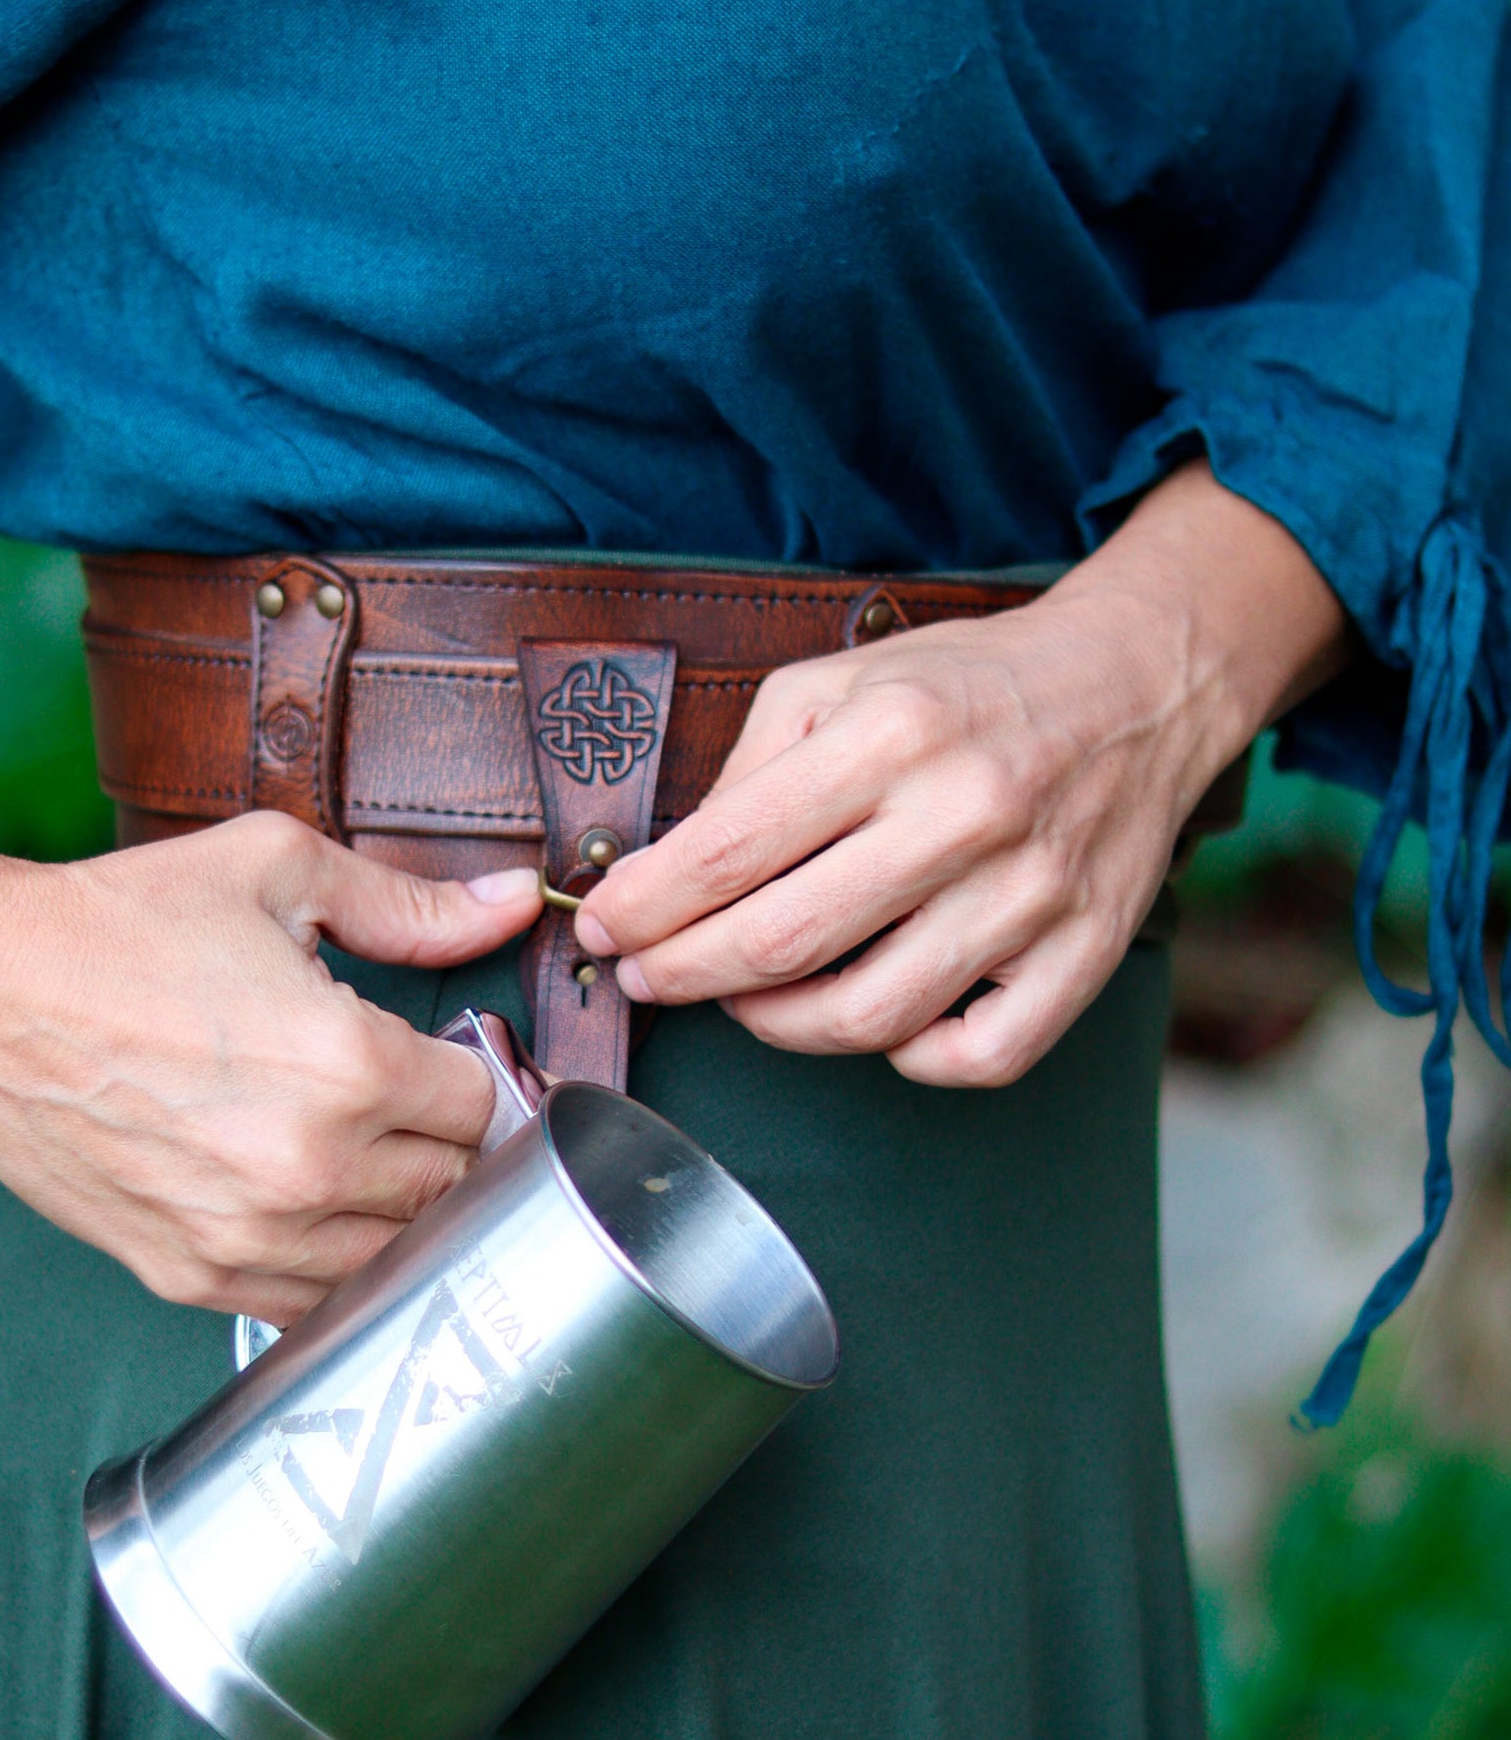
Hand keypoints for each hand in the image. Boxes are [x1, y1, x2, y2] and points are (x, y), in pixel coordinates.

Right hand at [0, 817, 539, 1321]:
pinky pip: (312, 1300)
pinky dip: (326, 1259)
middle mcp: (309, 1169)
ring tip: (353, 1147)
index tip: (447, 1056)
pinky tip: (302, 1201)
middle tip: (403, 1098)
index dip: (475, 1073)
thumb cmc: (117, 924)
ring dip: (392, 1207)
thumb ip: (410, 903)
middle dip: (440, 1140)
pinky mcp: (190, 1274)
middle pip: (452, 1187)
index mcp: (349, 1068)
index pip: (483, 1105)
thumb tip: (517, 900)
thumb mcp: (276, 871)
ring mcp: (248, 1236)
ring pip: (392, 1255)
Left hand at [574, 467, 1348, 1087]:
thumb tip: (665, 871)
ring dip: (778, 1025)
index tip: (600, 928)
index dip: (646, 906)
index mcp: (893, 734)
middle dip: (684, 974)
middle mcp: (965, 815)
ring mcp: (1032, 895)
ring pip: (870, 1016)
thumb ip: (748, 769)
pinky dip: (910, 1058)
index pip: (731, 849)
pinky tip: (874, 1020)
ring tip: (743, 998)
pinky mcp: (1083, 953)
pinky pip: (978, 1055)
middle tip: (644, 978)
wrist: (1140, 687)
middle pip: (784, 943)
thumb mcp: (841, 682)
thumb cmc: (970, 688)